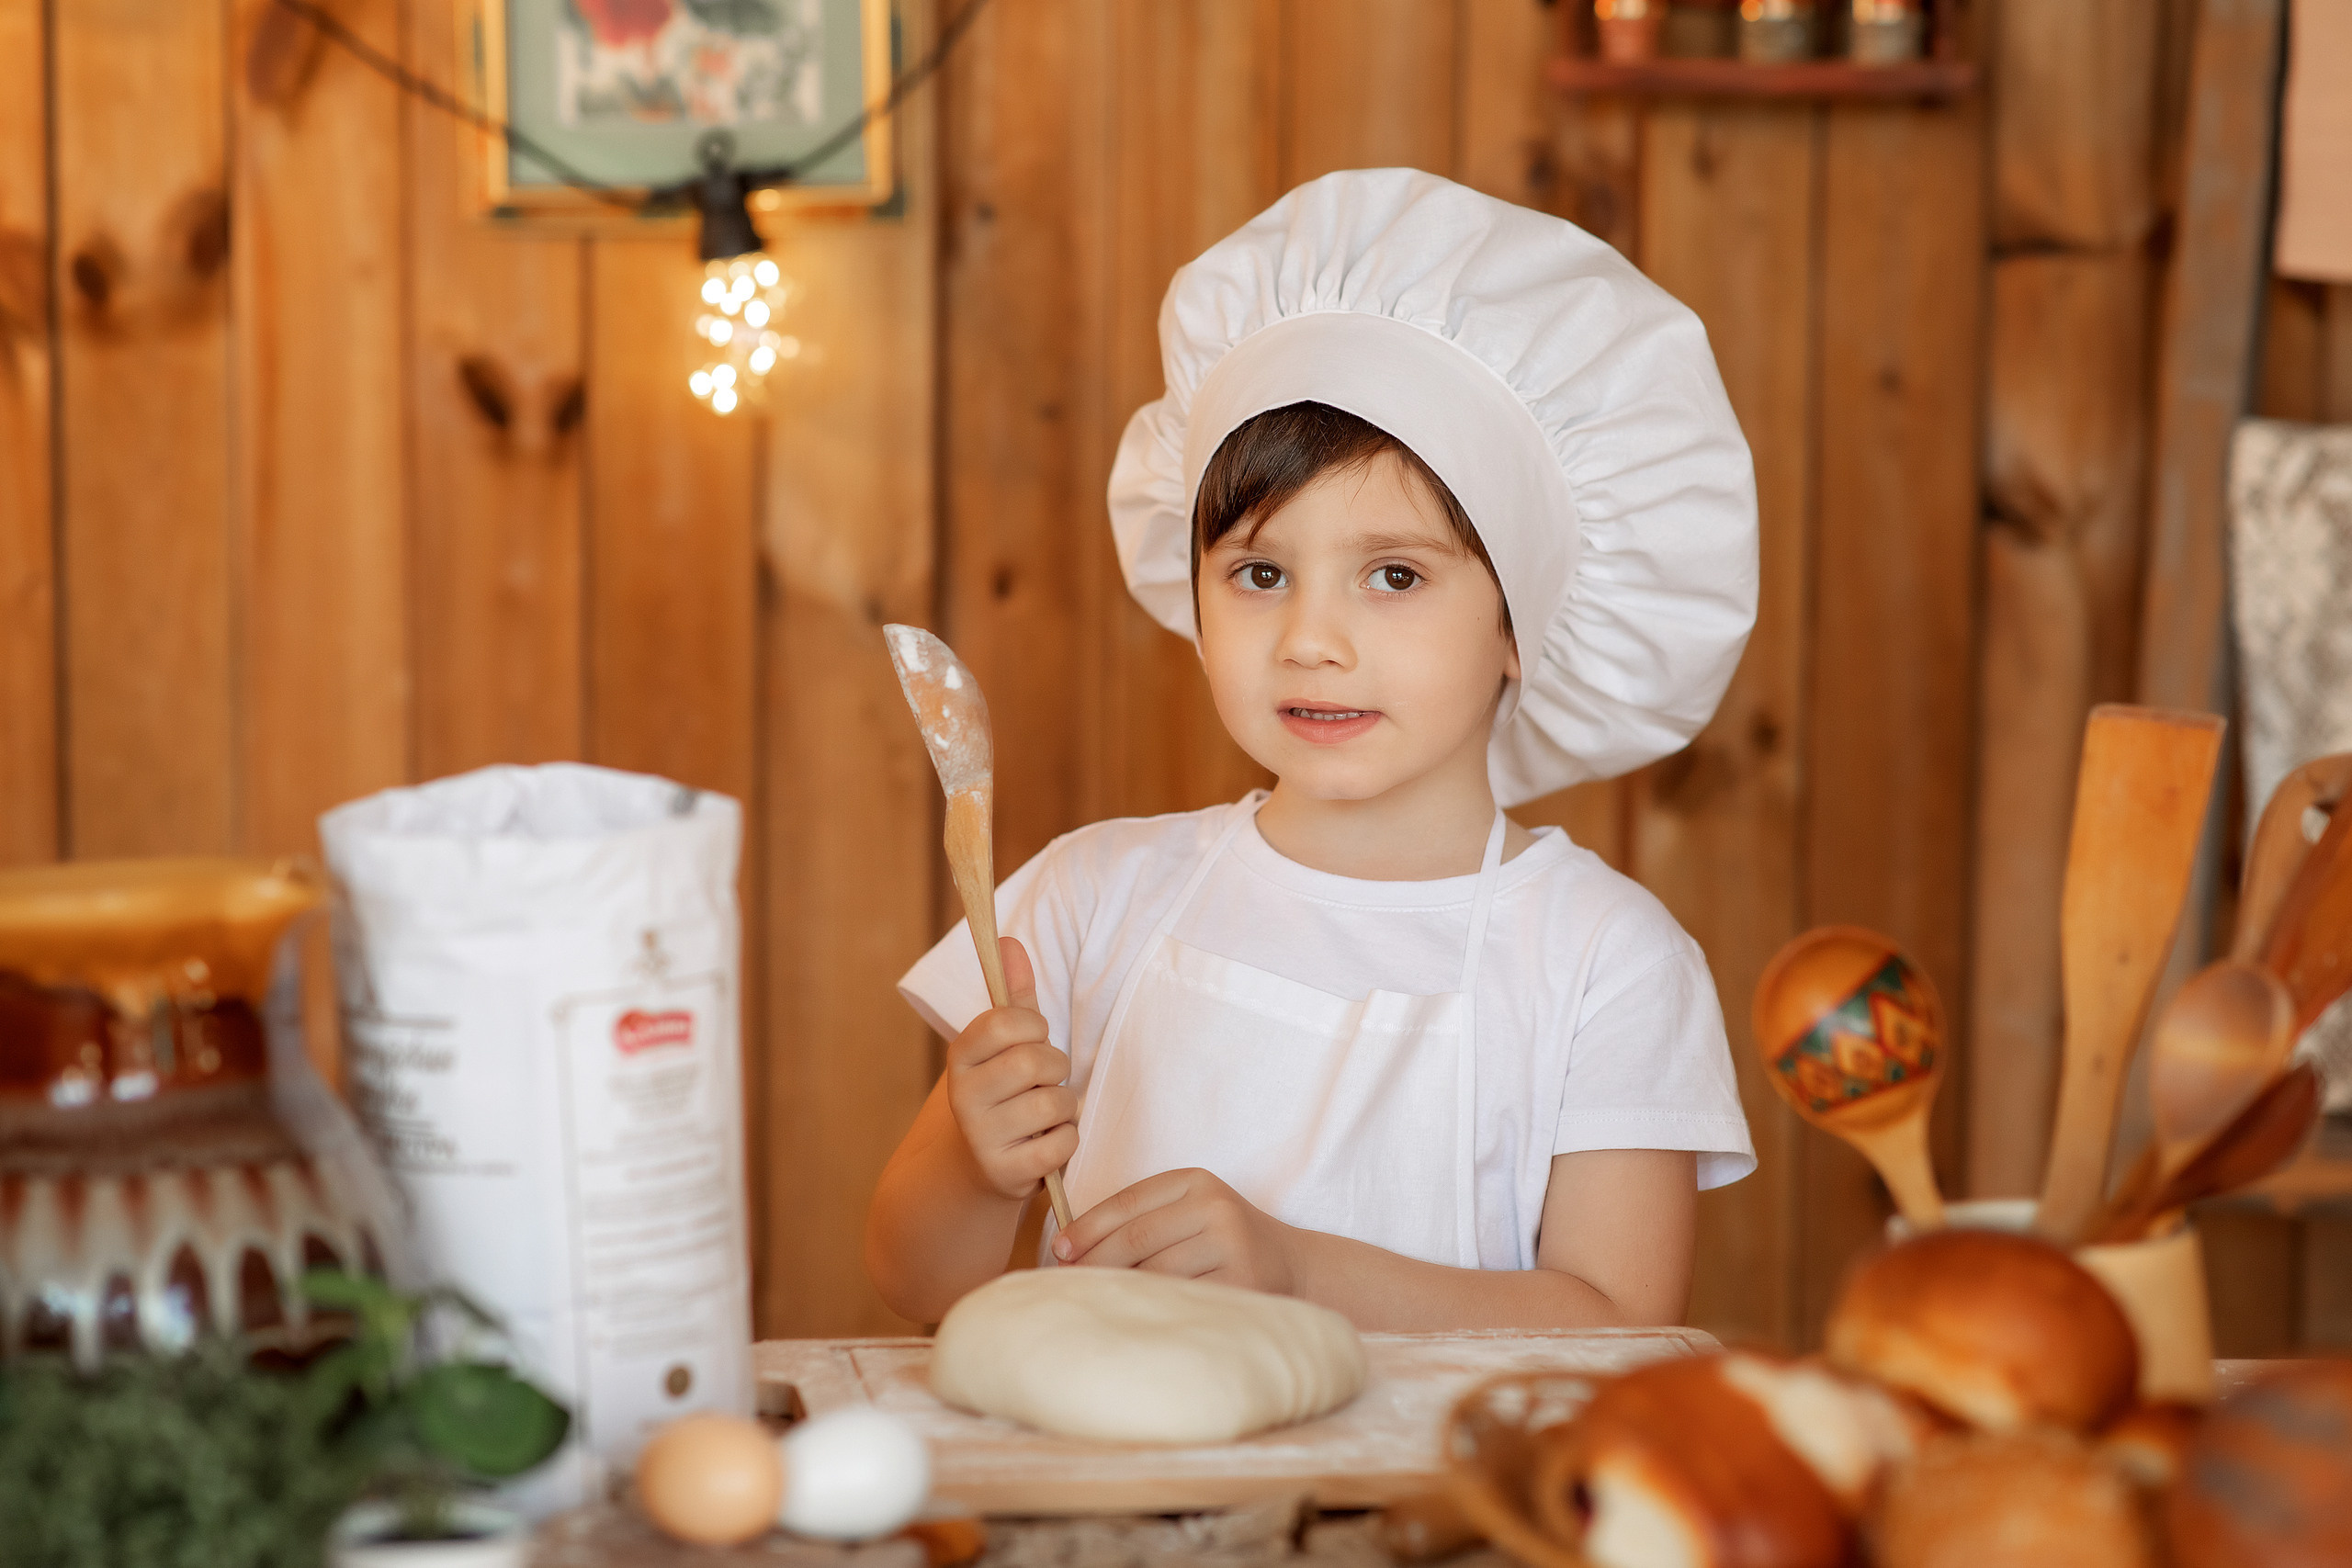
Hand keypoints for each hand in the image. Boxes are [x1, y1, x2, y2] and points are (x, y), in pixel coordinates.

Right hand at [945, 937, 1077, 1200]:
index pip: (1004, 1021)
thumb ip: (1012, 996)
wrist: (978, 1168)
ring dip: (1064, 1107)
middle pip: (1034, 1061)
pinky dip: (1066, 1141)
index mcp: (960, 1057)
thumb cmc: (1003, 1092)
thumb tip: (1009, 942)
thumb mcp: (1002, 1046)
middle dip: (1055, 1068)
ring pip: (1053, 1104)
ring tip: (1047, 1113)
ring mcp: (982, 1137)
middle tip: (1045, 1081)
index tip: (1031, 1039)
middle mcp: (963, 1096)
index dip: (1033, 1027)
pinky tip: (1048, 1141)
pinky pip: (1061, 1144)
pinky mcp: (1006, 1172)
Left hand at [1053, 1168, 1297, 1293]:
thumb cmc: (1221, 1241)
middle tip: (1069, 1285)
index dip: (1087, 1228)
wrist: (1291, 1265)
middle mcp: (1213, 1207)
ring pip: (1154, 1273)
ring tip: (1095, 1303)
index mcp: (1194, 1182)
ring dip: (1120, 1291)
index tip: (1059, 1251)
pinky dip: (1153, 1310)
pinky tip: (1135, 1318)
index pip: (1126, 1202)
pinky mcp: (1240, 1284)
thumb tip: (1069, 1249)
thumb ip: (1141, 1220)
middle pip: (1135, 1239)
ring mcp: (1229, 1245)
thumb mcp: (1187, 1212)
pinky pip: (1181, 1300)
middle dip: (1095, 1264)